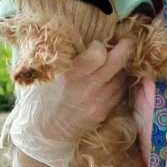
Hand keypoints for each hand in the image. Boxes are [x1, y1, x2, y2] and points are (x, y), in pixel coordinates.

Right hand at [5, 34, 138, 166]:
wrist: (44, 132)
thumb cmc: (40, 98)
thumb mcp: (44, 74)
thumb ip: (63, 56)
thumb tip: (76, 33)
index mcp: (70, 75)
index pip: (98, 53)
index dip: (100, 44)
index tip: (96, 44)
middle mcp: (88, 88)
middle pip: (118, 62)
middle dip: (126, 46)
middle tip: (126, 39)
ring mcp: (99, 102)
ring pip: (123, 76)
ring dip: (122, 66)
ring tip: (114, 61)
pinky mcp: (104, 112)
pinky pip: (121, 92)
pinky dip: (119, 82)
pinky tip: (110, 79)